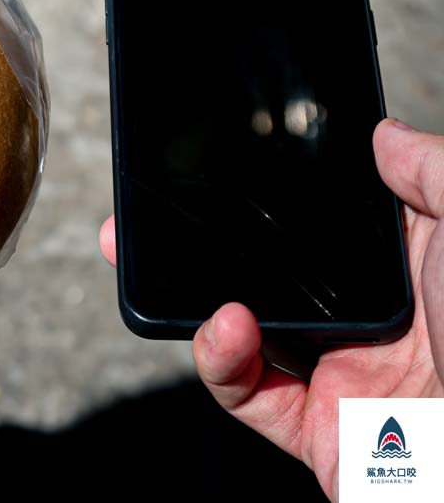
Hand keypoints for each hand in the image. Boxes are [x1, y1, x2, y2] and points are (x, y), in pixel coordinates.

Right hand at [98, 117, 443, 501]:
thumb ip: (432, 175)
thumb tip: (384, 133)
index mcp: (400, 271)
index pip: (315, 225)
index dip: (263, 197)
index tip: (213, 167)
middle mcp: (361, 319)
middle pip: (258, 271)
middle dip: (193, 245)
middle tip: (142, 215)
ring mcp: (333, 371)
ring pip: (236, 327)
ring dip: (193, 298)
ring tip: (158, 264)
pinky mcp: (313, 424)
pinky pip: (242, 390)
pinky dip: (217, 357)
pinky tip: (224, 326)